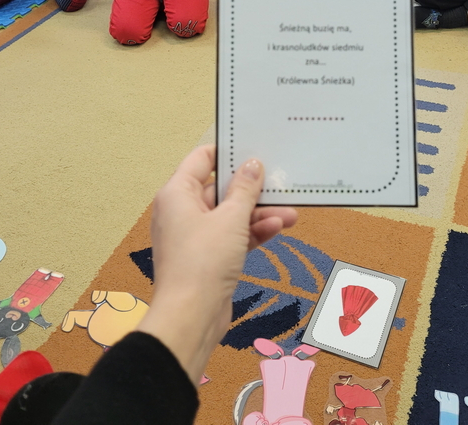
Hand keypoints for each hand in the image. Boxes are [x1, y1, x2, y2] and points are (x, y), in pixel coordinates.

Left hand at [137, 145, 296, 386]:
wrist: (191, 318)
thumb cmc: (203, 261)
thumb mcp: (231, 218)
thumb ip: (245, 189)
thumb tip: (252, 164)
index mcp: (177, 193)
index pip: (202, 160)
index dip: (227, 153)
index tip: (254, 148)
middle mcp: (182, 211)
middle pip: (220, 189)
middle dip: (252, 190)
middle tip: (279, 183)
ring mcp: (194, 236)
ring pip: (230, 215)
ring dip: (258, 214)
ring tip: (289, 214)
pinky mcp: (207, 257)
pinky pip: (231, 236)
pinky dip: (251, 232)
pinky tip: (276, 229)